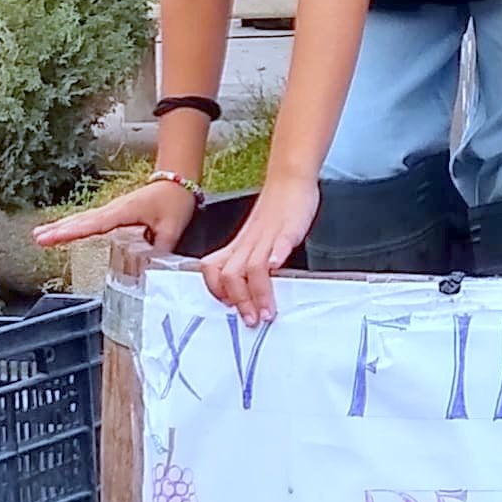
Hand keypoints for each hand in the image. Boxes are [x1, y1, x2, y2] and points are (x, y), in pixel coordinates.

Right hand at [31, 174, 197, 250]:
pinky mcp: (114, 214)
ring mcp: (112, 211)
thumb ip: (160, 248)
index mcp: (124, 211)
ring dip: (62, 227)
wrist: (177, 181)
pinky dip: (74, 226)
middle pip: (82, 220)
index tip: (55, 236)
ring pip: (83, 219)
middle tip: (38, 239)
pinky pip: (90, 221)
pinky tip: (62, 231)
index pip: (96, 224)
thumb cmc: (174, 200)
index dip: (75, 231)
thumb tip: (150, 268)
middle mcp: (114, 209)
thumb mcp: (172, 228)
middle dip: (59, 229)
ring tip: (40, 236)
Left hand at [199, 172, 320, 325]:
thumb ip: (249, 262)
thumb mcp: (256, 240)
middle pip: (231, 275)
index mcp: (239, 247)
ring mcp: (267, 236)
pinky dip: (276, 255)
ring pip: (252, 266)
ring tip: (268, 312)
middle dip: (240, 302)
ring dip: (258, 292)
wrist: (289, 180)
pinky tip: (277, 265)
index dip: (216, 291)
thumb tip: (245, 291)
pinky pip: (279, 242)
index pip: (212, 270)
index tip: (230, 308)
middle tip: (252, 321)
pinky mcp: (287, 227)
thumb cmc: (275, 213)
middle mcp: (248, 244)